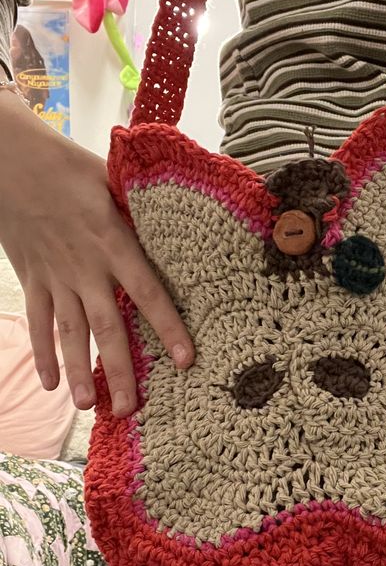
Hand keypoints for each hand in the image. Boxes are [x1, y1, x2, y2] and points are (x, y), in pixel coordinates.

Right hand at [0, 91, 194, 417]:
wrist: (8, 157)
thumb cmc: (68, 164)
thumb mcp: (114, 180)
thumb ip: (144, 210)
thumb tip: (185, 223)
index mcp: (113, 242)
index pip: (149, 292)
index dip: (168, 328)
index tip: (187, 360)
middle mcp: (85, 266)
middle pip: (107, 327)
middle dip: (120, 370)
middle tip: (129, 408)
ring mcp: (55, 275)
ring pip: (69, 332)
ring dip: (78, 371)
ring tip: (89, 406)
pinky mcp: (32, 277)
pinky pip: (39, 321)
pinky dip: (41, 353)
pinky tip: (50, 384)